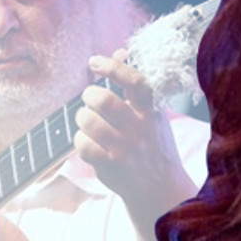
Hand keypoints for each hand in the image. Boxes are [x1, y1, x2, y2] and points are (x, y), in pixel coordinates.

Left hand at [74, 50, 197, 240]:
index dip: (112, 67)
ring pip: (87, 120)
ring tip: (89, 123)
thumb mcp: (151, 114)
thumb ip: (134, 87)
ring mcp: (125, 148)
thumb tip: (121, 52)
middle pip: (103, 100)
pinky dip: (80, 140)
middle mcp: (140, 128)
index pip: (135, 81)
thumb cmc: (152, 145)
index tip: (94, 62)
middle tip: (90, 101)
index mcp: (151, 112)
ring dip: (82, 118)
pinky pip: (82, 144)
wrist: (160, 189)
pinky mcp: (111, 166)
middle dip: (89, 96)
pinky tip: (88, 143)